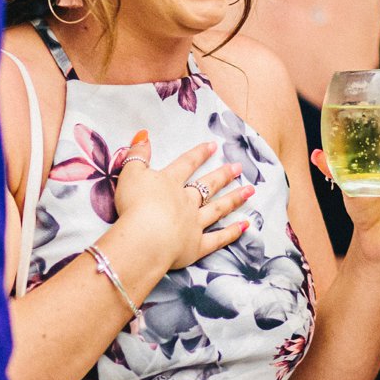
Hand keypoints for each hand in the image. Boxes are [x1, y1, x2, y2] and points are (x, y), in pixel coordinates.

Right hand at [112, 132, 252, 269]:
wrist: (144, 237)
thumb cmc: (134, 204)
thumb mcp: (130, 173)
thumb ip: (137, 154)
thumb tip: (144, 134)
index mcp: (170, 183)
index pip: (186, 164)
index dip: (199, 154)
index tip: (213, 146)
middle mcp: (186, 201)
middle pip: (208, 185)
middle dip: (223, 175)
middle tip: (239, 167)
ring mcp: (194, 223)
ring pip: (217, 209)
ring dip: (234, 199)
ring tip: (249, 191)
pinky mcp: (196, 246)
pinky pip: (218, 238)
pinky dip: (232, 233)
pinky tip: (245, 226)